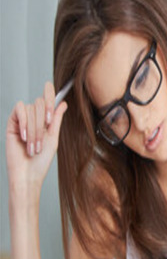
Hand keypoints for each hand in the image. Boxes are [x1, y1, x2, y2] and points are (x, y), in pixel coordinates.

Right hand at [5, 82, 67, 197]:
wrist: (28, 173)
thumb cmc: (41, 161)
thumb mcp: (53, 139)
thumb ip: (56, 120)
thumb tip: (62, 103)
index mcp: (46, 121)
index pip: (47, 102)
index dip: (49, 92)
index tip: (50, 85)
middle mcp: (34, 119)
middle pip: (40, 104)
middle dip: (43, 124)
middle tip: (41, 143)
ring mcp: (22, 120)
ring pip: (31, 110)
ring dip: (34, 130)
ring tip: (32, 146)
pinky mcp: (12, 123)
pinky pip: (19, 111)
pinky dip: (24, 123)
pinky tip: (23, 137)